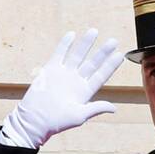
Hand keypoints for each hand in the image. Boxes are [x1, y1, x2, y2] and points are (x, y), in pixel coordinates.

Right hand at [0, 29, 124, 148]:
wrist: (34, 120)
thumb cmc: (56, 122)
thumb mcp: (79, 116)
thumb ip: (96, 108)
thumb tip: (114, 108)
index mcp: (84, 92)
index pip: (101, 75)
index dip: (110, 66)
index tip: (120, 55)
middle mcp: (75, 81)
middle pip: (92, 63)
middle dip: (102, 52)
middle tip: (113, 41)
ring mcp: (63, 75)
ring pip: (77, 55)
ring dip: (85, 44)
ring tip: (94, 31)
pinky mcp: (50, 71)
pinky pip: (59, 54)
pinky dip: (65, 45)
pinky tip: (72, 35)